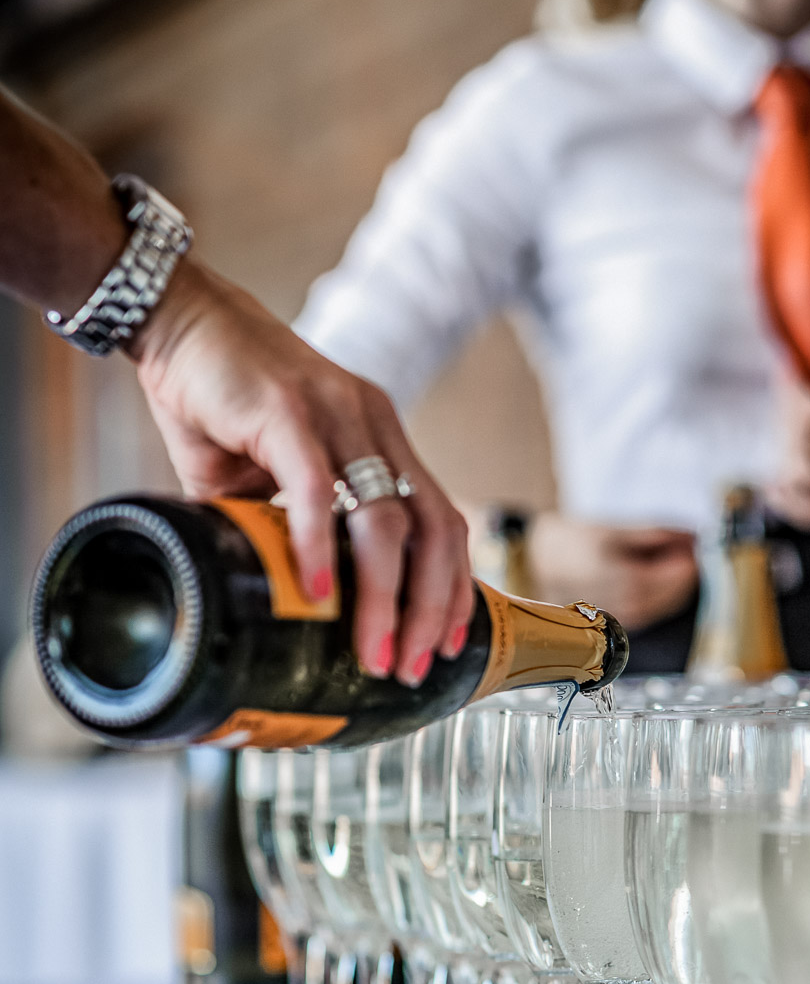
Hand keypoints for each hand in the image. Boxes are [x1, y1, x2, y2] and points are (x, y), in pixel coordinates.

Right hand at [130, 259, 472, 685]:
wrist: (180, 318)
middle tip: (414, 665)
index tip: (445, 644)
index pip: (443, 521)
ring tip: (371, 652)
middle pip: (434, 529)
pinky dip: (317, 546)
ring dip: (385, 594)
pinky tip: (314, 594)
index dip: (454, 585)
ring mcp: (337, 415)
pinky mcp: (286, 410)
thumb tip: (287, 599)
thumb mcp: (266, 477)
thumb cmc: (223, 402)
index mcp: (381, 440)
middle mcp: (374, 426)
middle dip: (432, 607)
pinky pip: (315, 488)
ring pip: (385, 519)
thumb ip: (285, 527)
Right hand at [526, 514, 697, 630]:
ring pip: (665, 603)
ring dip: (671, 581)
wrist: (533, 564)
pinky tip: (646, 575)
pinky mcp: (617, 623)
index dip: (690, 555)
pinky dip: (657, 591)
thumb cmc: (570, 543)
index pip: (680, 575)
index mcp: (630, 581)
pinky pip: (651, 608)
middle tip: (679, 544)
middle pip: (676, 592)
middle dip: (682, 568)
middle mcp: (630, 605)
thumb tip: (694, 536)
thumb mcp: (614, 530)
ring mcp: (624, 618)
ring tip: (659, 556)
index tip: (692, 538)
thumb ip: (657, 534)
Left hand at [770, 373, 809, 563]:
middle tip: (789, 404)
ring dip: (786, 456)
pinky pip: (808, 513)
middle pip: (802, 442)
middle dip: (788, 418)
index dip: (797, 394)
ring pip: (800, 476)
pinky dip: (787, 502)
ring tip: (787, 440)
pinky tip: (774, 488)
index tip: (789, 375)